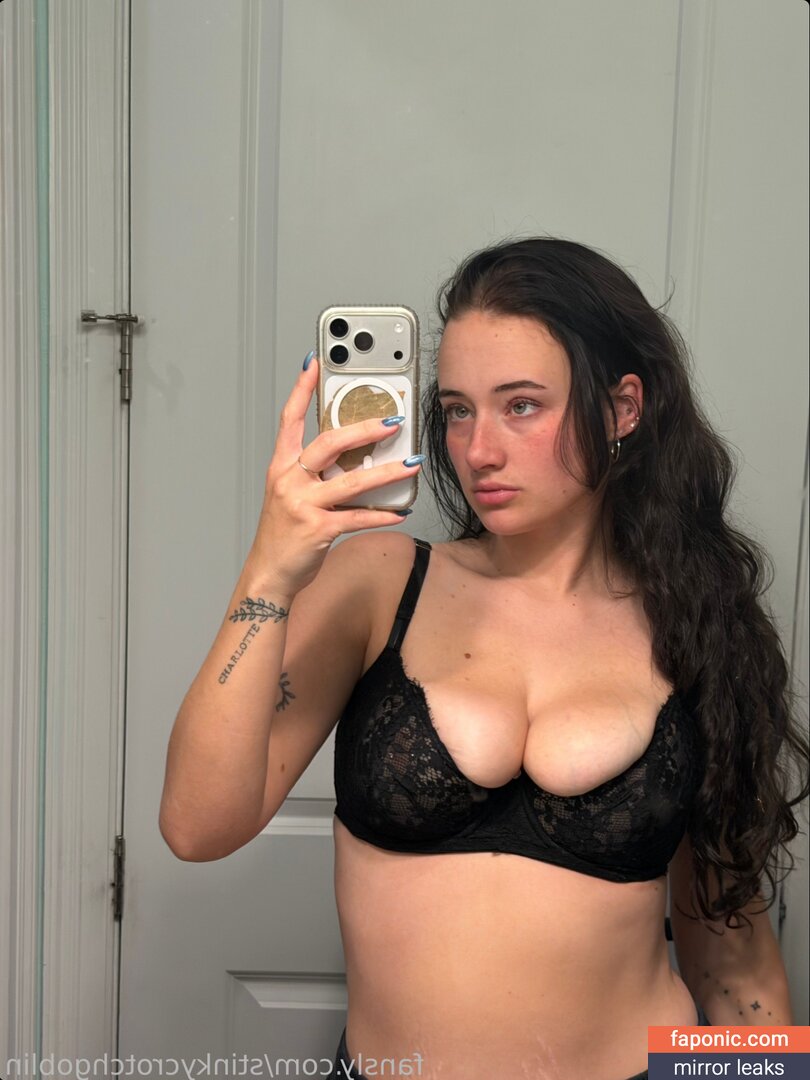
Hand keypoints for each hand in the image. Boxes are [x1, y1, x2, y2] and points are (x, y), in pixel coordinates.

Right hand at [246, 355, 421, 596]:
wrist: (269, 573)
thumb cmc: (282, 534)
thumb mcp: (289, 495)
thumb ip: (314, 474)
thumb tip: (353, 457)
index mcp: (281, 467)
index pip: (289, 419)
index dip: (301, 390)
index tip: (315, 363)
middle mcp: (289, 480)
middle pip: (329, 443)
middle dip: (364, 429)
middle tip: (393, 422)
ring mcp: (302, 504)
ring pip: (352, 481)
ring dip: (387, 472)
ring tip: (411, 464)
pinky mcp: (318, 529)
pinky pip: (357, 517)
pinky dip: (382, 514)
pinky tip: (400, 511)